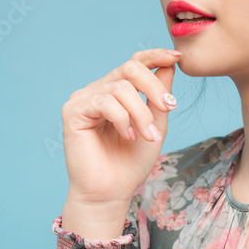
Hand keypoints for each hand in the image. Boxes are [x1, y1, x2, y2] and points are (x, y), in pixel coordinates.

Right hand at [61, 48, 179, 210]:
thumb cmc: (131, 163)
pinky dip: (123, 119)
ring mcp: (84, 99)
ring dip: (141, 112)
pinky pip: (104, 102)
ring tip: (148, 136)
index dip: (154, 55)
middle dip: (153, 86)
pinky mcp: (73, 111)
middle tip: (168, 107)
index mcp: (116, 91)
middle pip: (129, 68)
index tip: (176, 57)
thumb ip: (160, 96)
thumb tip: (170, 64)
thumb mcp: (155, 125)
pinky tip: (128, 136)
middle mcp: (99, 90)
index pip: (134, 63)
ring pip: (121, 88)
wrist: (111, 192)